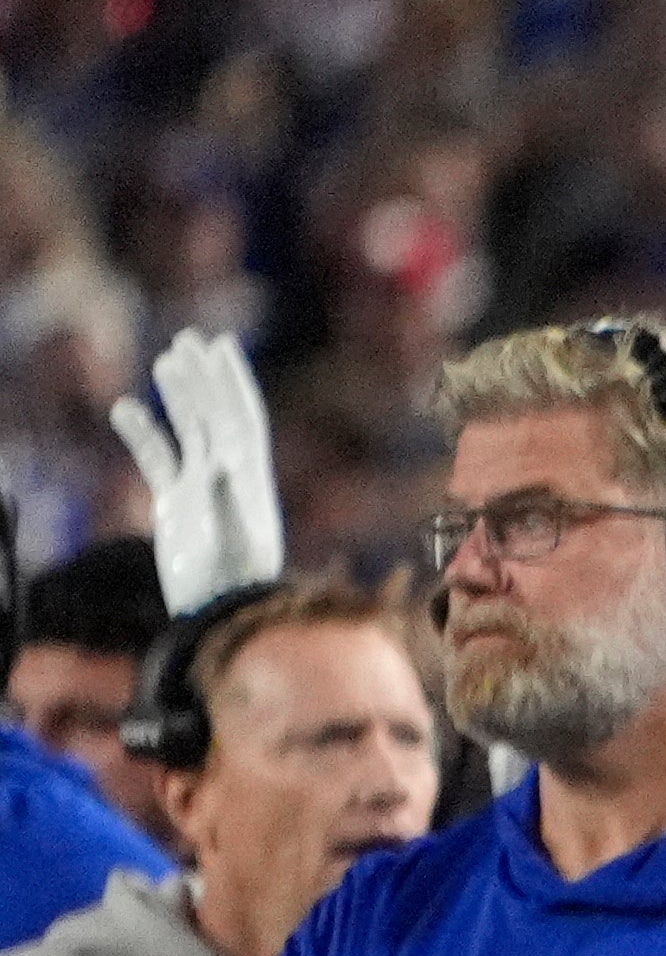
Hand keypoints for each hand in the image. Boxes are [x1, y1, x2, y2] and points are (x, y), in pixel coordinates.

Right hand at [109, 328, 284, 612]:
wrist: (215, 614)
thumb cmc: (229, 582)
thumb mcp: (231, 540)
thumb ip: (225, 500)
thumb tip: (219, 462)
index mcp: (249, 479)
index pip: (242, 418)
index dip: (232, 382)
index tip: (221, 346)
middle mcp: (230, 478)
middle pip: (217, 416)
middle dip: (205, 379)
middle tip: (188, 340)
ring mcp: (203, 490)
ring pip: (189, 432)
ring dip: (179, 397)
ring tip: (165, 360)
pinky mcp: (177, 505)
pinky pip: (159, 461)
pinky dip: (144, 435)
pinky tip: (125, 409)